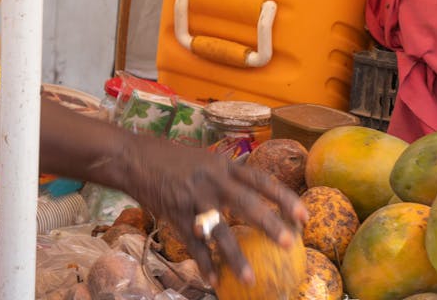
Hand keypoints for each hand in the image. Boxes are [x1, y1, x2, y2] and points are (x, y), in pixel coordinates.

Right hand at [116, 135, 306, 286]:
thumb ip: (226, 175)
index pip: (260, 180)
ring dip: (234, 257)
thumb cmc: (170, 159)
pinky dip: (203, 262)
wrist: (132, 157)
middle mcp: (210, 180)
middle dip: (268, 224)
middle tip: (289, 243)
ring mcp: (192, 197)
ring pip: (218, 230)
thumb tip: (253, 192)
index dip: (284, 198)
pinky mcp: (174, 213)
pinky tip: (213, 280)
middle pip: (245, 203)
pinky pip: (191, 243)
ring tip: (250, 279)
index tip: (303, 215)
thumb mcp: (204, 160)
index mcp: (223, 166)